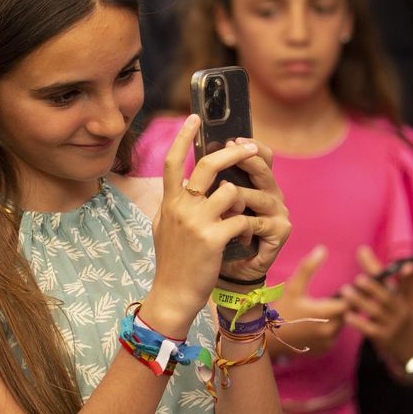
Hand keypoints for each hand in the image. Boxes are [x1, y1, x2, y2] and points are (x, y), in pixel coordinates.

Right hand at [144, 116, 276, 337]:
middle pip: (207, 166)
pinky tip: (245, 239)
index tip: (195, 118)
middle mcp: (180, 207)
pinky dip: (249, 227)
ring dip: (243, 203)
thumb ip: (172, 204)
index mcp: (169, 202)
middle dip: (232, 153)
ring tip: (243, 219)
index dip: (184, 137)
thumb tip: (181, 185)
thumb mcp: (164, 227)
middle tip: (249, 148)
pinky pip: (241, 219)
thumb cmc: (172, 263)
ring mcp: (196, 222)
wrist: (173, 295)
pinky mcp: (213, 239)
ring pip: (231, 192)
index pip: (172, 161)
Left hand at [216, 137, 292, 284]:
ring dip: (236, 196)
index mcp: (256, 183)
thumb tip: (194, 155)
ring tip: (220, 195)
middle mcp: (271, 194)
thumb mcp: (207, 204)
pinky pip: (258, 222)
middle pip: (264, 169)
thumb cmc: (215, 235)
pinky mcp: (280, 232)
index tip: (230, 137)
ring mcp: (278, 213)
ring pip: (258, 196)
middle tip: (229, 149)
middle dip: (245, 158)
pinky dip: (241, 224)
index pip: (261, 156)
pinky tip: (228, 224)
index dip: (248, 144)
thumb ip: (208, 182)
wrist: (226, 271)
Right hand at [263, 246, 347, 357]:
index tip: (342, 290)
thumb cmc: (280, 310)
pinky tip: (318, 324)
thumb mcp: (293, 287)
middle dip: (343, 306)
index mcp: (324, 313)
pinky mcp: (324, 350)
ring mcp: (327, 342)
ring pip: (342, 326)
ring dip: (337, 318)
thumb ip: (308, 267)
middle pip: (347, 315)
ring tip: (325, 310)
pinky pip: (334, 337)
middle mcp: (329, 330)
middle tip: (335, 298)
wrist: (269, 339)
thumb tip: (322, 249)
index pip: (349, 302)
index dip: (347, 295)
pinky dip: (330, 330)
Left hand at [341, 246, 412, 363]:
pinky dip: (359, 322)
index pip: (396, 280)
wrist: (412, 350)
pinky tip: (347, 316)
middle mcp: (399, 310)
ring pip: (376, 312)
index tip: (368, 252)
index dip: (382, 268)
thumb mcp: (401, 301)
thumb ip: (393, 282)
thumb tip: (396, 260)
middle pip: (386, 296)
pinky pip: (370, 330)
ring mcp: (392, 325)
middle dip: (373, 287)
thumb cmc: (399, 319)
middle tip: (358, 278)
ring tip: (345, 291)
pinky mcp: (384, 338)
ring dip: (360, 301)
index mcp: (402, 298)